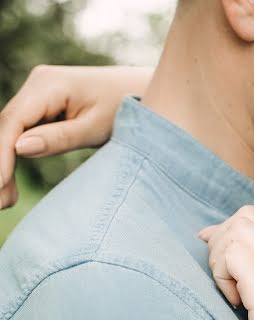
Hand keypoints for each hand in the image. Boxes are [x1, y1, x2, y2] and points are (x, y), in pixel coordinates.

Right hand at [0, 65, 153, 208]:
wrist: (142, 91)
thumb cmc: (126, 108)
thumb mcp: (96, 128)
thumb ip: (60, 138)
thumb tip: (19, 149)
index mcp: (48, 84)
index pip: (14, 122)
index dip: (1, 154)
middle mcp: (37, 84)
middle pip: (6, 128)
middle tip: (1, 204)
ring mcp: (38, 93)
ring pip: (10, 132)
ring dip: (3, 165)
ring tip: (5, 202)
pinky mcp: (43, 105)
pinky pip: (22, 132)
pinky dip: (15, 157)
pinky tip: (8, 185)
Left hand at [198, 206, 253, 319]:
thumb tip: (228, 266)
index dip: (236, 237)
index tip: (225, 272)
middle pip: (248, 216)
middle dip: (224, 242)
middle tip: (225, 285)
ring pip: (238, 228)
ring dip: (220, 258)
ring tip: (232, 297)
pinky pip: (230, 253)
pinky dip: (221, 274)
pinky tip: (234, 305)